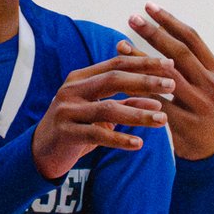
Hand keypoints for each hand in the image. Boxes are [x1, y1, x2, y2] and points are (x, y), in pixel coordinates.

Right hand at [31, 51, 174, 180]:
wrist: (42, 151)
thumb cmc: (76, 126)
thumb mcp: (100, 112)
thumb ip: (125, 103)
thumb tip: (157, 101)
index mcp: (81, 78)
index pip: (116, 64)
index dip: (143, 63)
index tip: (169, 65)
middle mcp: (72, 89)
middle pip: (113, 79)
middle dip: (145, 81)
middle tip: (171, 85)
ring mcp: (67, 110)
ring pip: (108, 108)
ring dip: (138, 114)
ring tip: (162, 119)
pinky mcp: (66, 132)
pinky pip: (97, 134)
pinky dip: (120, 138)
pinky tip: (139, 143)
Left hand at [126, 5, 213, 159]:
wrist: (211, 149)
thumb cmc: (201, 109)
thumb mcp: (203, 83)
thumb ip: (187, 62)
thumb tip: (157, 31)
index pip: (192, 38)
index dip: (169, 21)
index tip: (149, 6)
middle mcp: (211, 85)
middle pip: (179, 52)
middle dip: (154, 33)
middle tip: (132, 18)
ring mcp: (200, 105)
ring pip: (166, 76)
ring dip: (141, 59)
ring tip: (120, 43)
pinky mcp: (185, 124)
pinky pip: (158, 102)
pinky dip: (140, 89)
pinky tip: (123, 78)